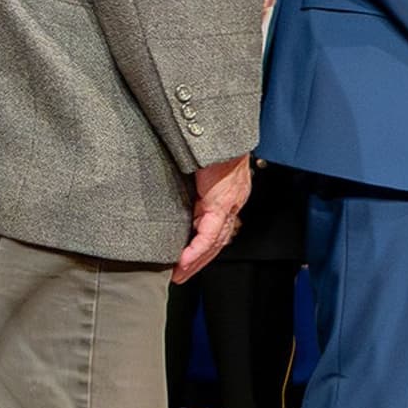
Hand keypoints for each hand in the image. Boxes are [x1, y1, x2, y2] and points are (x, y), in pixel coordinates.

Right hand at [174, 155, 250, 283]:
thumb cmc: (211, 144)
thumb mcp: (200, 169)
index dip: (202, 249)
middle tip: (180, 276)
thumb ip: (193, 186)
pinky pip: (209, 233)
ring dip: (195, 261)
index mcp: (229, 196)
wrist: (224, 132)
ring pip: (214, 242)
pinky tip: (183, 261)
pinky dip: (195, 249)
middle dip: (198, 262)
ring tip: (178, 274)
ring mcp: (230, 204)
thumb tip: (175, 195)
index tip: (186, 261)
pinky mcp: (221, 202)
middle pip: (217, 242)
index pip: (218, 230)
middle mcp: (233, 203)